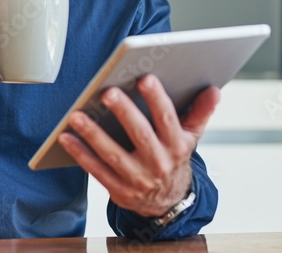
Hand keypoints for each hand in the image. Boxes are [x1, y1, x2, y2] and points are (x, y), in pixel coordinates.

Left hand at [58, 76, 219, 217]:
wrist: (169, 203)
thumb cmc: (175, 159)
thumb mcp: (191, 137)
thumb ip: (200, 111)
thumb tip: (214, 90)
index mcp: (177, 146)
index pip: (167, 119)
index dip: (157, 99)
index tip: (145, 78)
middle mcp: (159, 164)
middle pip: (140, 136)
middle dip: (124, 113)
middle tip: (107, 93)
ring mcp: (138, 179)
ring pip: (114, 155)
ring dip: (94, 135)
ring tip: (77, 115)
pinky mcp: (119, 191)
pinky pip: (97, 171)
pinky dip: (81, 155)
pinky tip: (67, 138)